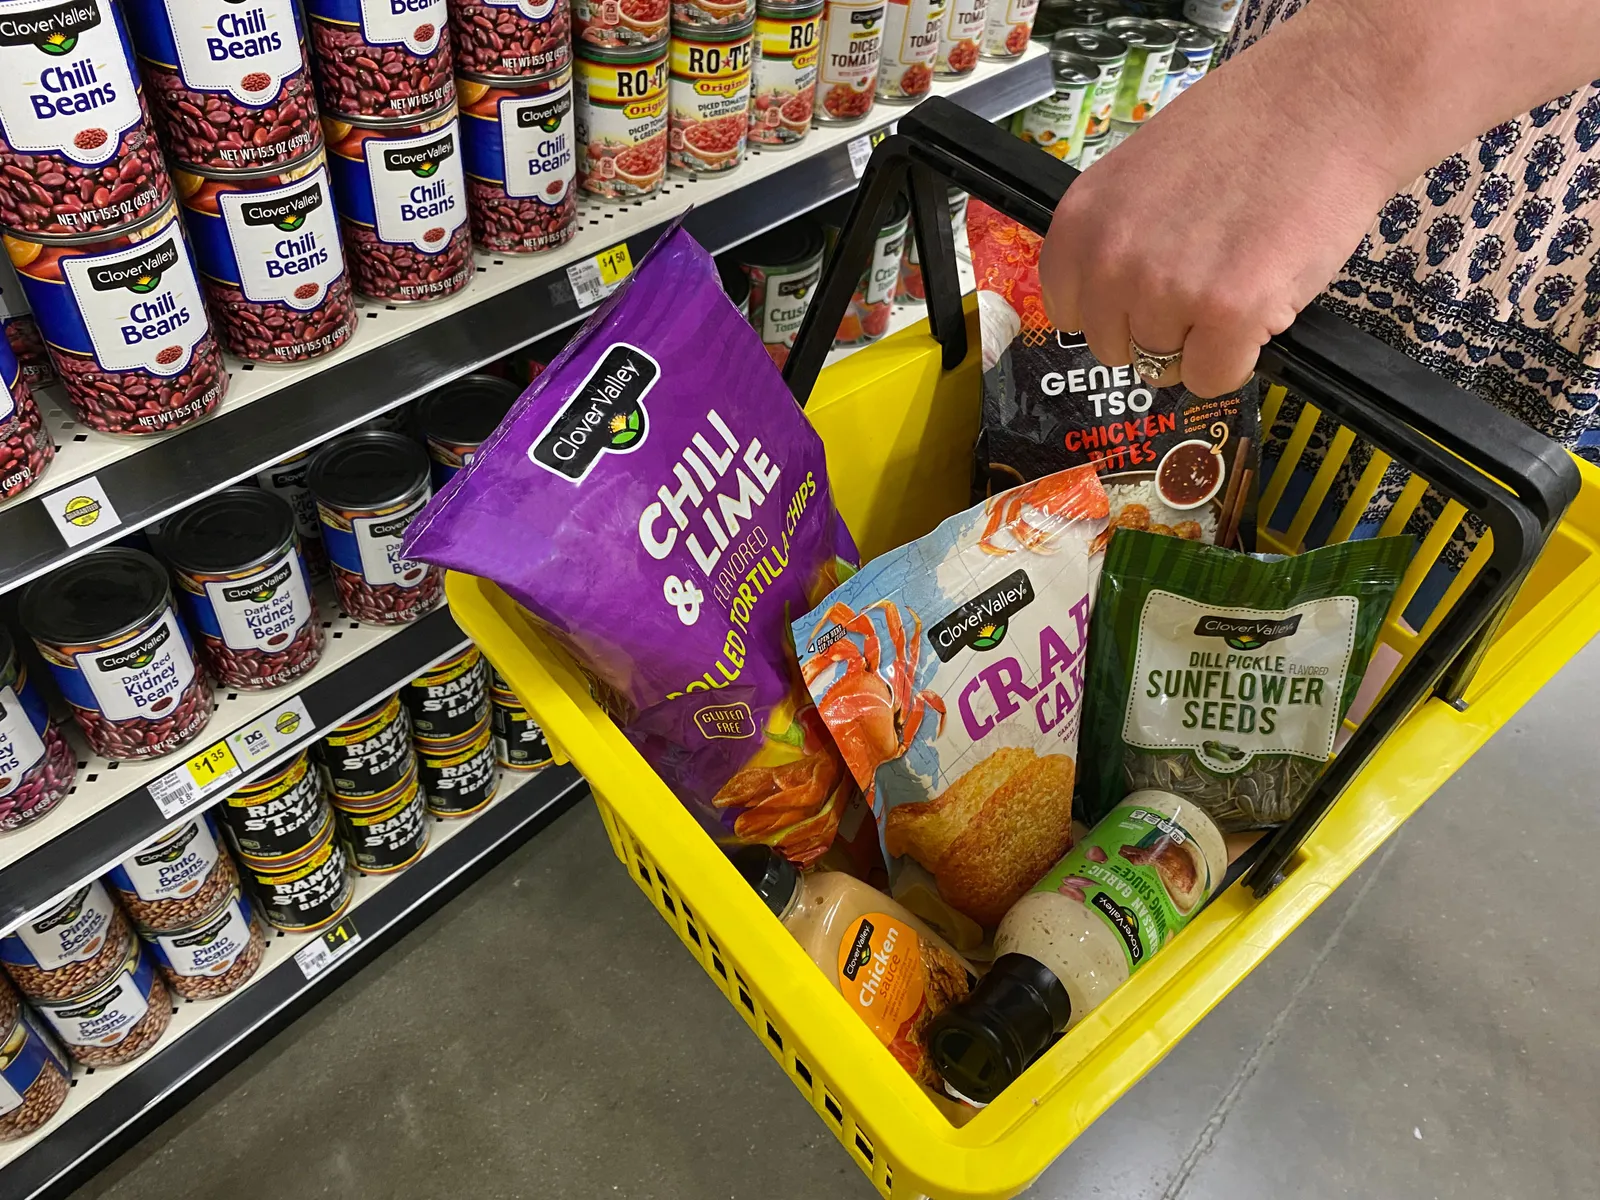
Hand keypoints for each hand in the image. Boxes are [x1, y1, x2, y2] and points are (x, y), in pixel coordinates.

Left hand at [1038, 32, 1400, 397]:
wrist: (1329, 99)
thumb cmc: (1244, 130)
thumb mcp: (1141, 177)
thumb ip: (1115, 241)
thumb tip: (1111, 306)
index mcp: (1081, 224)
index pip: (1070, 314)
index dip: (1117, 310)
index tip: (1150, 291)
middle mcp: (1112, 260)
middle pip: (1115, 349)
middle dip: (1160, 329)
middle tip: (1207, 279)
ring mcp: (1167, 290)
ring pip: (1164, 367)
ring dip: (1203, 340)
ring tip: (1240, 276)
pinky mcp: (1228, 314)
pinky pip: (1213, 379)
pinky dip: (1239, 360)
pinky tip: (1261, 305)